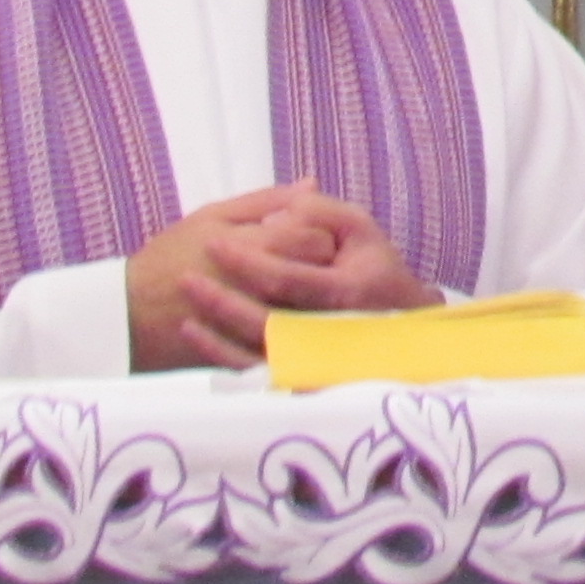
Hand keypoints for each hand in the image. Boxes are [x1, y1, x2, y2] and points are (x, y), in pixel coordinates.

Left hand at [124, 186, 433, 371]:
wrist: (400, 328)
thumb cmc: (376, 271)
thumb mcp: (362, 228)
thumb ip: (324, 213)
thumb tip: (281, 210)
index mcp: (343, 291)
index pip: (284, 277)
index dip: (245, 261)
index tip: (213, 242)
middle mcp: (325, 331)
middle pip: (262, 317)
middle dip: (219, 297)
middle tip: (184, 276)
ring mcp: (310, 357)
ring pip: (252, 346)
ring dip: (213, 325)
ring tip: (185, 299)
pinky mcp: (297, 373)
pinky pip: (251, 368)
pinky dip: (217, 352)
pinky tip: (193, 330)